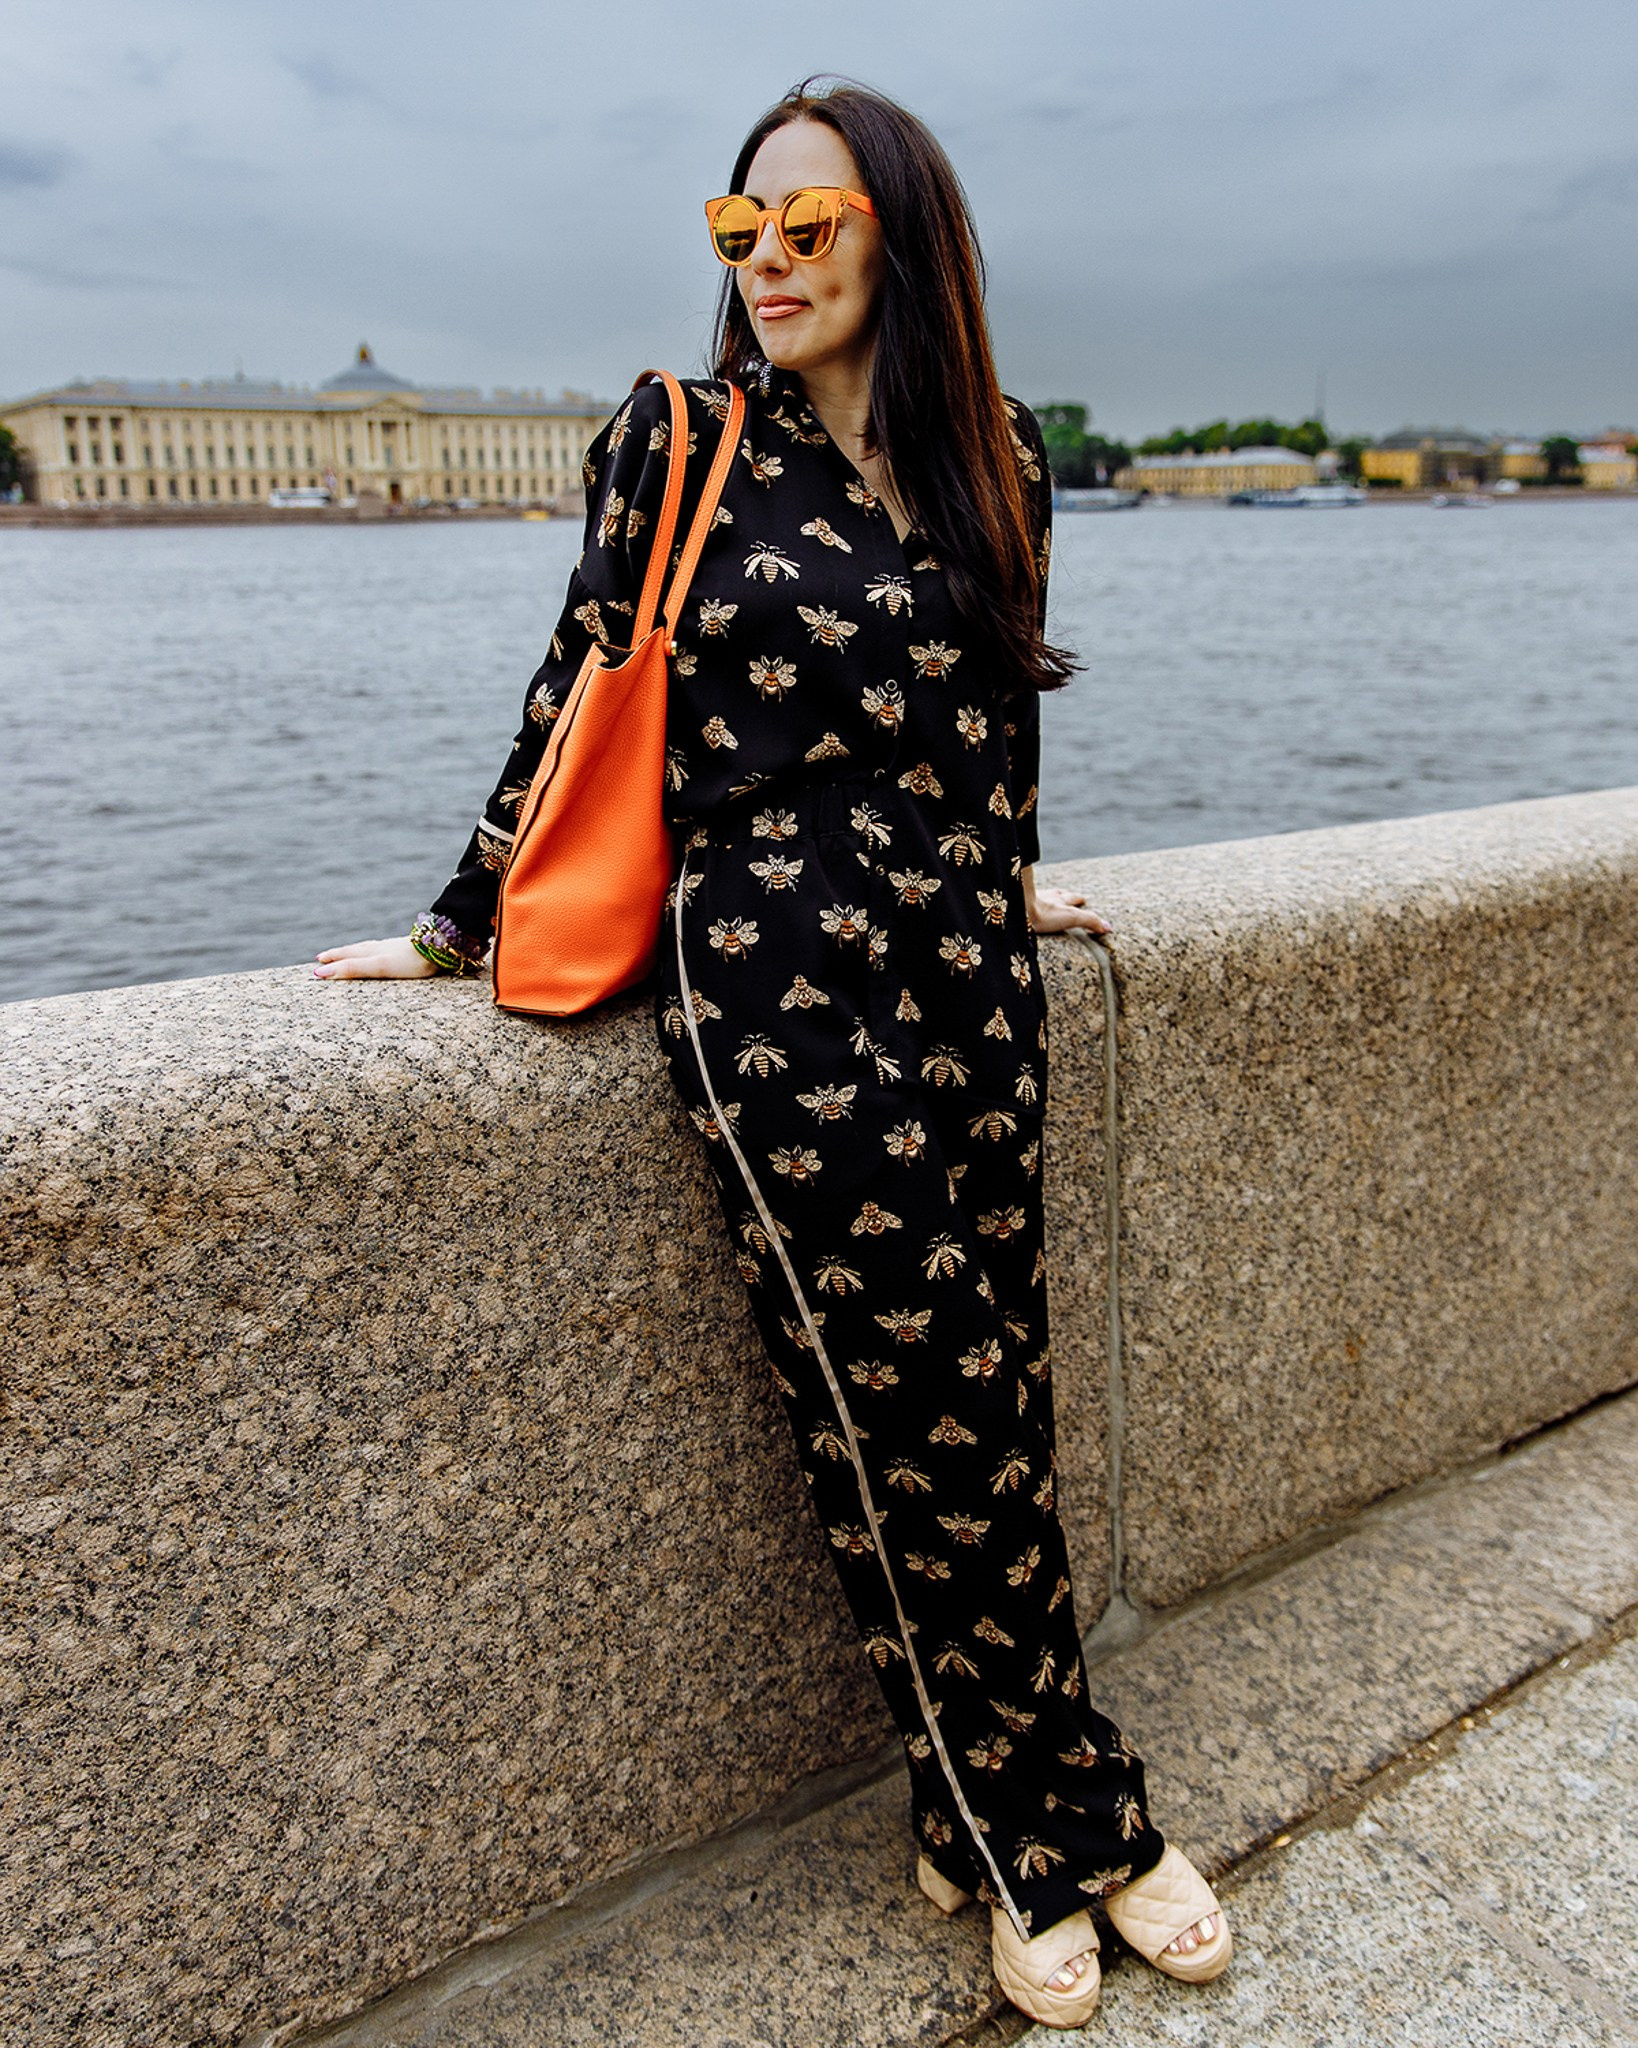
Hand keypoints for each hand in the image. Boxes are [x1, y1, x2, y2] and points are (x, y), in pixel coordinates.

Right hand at [313, 935, 437, 979]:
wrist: (441, 947)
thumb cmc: (410, 959)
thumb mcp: (378, 965)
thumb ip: (352, 968)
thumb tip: (321, 973)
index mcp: (373, 952)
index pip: (348, 955)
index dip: (333, 960)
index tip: (318, 962)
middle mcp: (382, 948)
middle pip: (357, 951)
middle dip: (341, 955)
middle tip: (325, 957)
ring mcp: (396, 948)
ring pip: (371, 949)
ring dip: (357, 952)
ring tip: (351, 954)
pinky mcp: (410, 951)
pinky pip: (386, 951)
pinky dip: (377, 953)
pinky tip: (386, 954)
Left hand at [1021, 869, 1111, 935]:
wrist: (1016, 908)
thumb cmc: (1042, 914)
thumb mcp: (1072, 917)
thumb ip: (1089, 921)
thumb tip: (1108, 927)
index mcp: (1059, 900)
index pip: (1072, 897)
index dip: (1078, 898)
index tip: (1083, 898)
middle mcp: (1045, 897)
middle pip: (1056, 894)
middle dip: (1063, 895)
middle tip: (1068, 894)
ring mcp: (1031, 899)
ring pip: (1041, 895)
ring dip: (1046, 896)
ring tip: (1048, 898)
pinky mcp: (1019, 906)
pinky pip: (1025, 901)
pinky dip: (1028, 901)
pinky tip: (1025, 905)